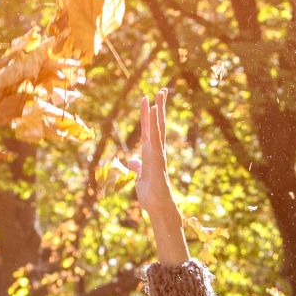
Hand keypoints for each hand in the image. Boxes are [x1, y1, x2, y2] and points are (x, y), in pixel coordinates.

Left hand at [129, 90, 188, 266]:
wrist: (157, 206)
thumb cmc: (150, 194)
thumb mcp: (140, 177)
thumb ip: (137, 167)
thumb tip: (132, 161)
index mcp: (152, 153)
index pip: (151, 130)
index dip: (151, 116)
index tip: (151, 102)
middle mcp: (157, 149)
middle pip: (159, 124)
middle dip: (160, 106)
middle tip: (163, 89)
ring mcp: (158, 152)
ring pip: (157, 126)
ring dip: (157, 109)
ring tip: (159, 93)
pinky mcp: (156, 156)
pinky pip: (154, 136)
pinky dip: (153, 123)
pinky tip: (153, 111)